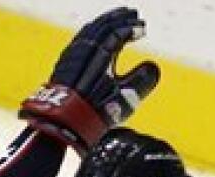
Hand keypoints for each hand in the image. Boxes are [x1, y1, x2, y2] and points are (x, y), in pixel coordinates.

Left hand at [19, 7, 159, 150]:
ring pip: (88, 31)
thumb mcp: (125, 98)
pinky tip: (93, 36)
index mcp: (101, 54)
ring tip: (116, 19)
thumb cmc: (95, 111)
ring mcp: (71, 56)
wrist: (62, 123)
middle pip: (102, 27)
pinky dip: (90, 32)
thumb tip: (152, 67)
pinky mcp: (63, 65)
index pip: (117, 33)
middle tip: (133, 14)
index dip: (131, 29)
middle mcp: (85, 50)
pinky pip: (78, 39)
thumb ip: (142, 81)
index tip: (143, 29)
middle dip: (119, 18)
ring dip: (104, 23)